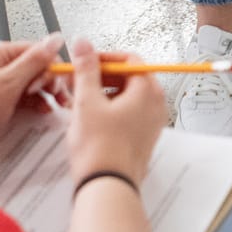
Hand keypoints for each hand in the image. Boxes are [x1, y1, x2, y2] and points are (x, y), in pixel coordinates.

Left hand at [0, 36, 59, 169]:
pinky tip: (44, 112)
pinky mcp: (1, 104)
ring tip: (57, 107)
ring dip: (47, 94)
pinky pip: (26, 100)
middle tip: (60, 98)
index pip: (39, 51)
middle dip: (52, 81)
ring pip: (33, 84)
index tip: (63, 84)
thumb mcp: (7, 83)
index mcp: (0, 55)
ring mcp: (1, 86)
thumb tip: (56, 38)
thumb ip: (34, 61)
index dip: (54, 66)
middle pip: (38, 67)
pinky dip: (37, 105)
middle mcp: (1, 67)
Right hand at [61, 37, 166, 183]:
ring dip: (101, 95)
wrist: (106, 187)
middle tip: (76, 82)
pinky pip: (126, 115)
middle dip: (99, 77)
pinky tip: (87, 120)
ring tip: (78, 103)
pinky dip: (108, 112)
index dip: (103, 58)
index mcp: (148, 90)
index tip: (83, 63)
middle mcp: (155, 105)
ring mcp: (151, 123)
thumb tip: (84, 44)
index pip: (129, 59)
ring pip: (125, 97)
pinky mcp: (142, 139)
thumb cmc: (100, 148)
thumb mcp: (87, 100)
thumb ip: (86, 68)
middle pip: (128, 78)